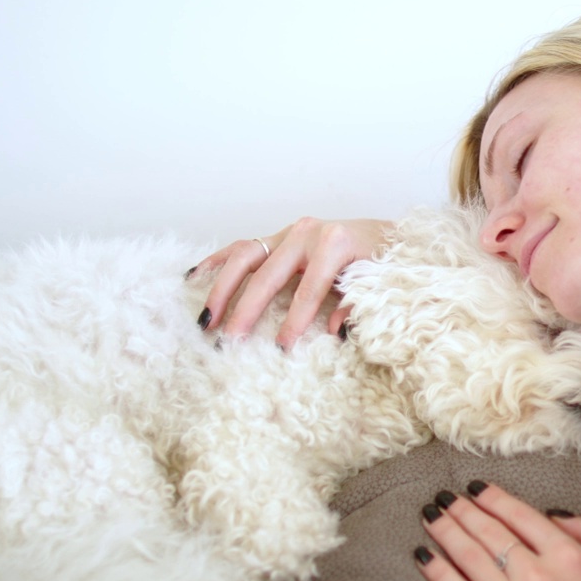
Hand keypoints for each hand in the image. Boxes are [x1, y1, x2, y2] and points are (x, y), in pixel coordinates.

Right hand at [188, 217, 391, 349]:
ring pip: (245, 257)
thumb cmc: (381, 259)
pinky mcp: (278, 235)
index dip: (294, 321)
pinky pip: (242, 246)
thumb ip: (355, 305)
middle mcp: (306, 234)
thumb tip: (336, 332)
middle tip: (228, 340)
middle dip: (246, 310)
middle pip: (267, 275)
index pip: (308, 290)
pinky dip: (217, 261)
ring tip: (206, 319)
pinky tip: (194, 276)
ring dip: (222, 289)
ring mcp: (288, 232)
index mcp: (333, 244)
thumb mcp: (376, 282)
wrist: (386, 232)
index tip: (280, 348)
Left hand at [415, 482, 580, 580]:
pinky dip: (439, 572)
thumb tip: (556, 516)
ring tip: (430, 514)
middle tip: (443, 496)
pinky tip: (424, 555)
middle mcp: (538, 575)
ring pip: (470, 557)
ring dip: (446, 530)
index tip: (476, 488)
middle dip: (462, 509)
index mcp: (570, 556)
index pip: (520, 515)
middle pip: (490, 531)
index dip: (493, 497)